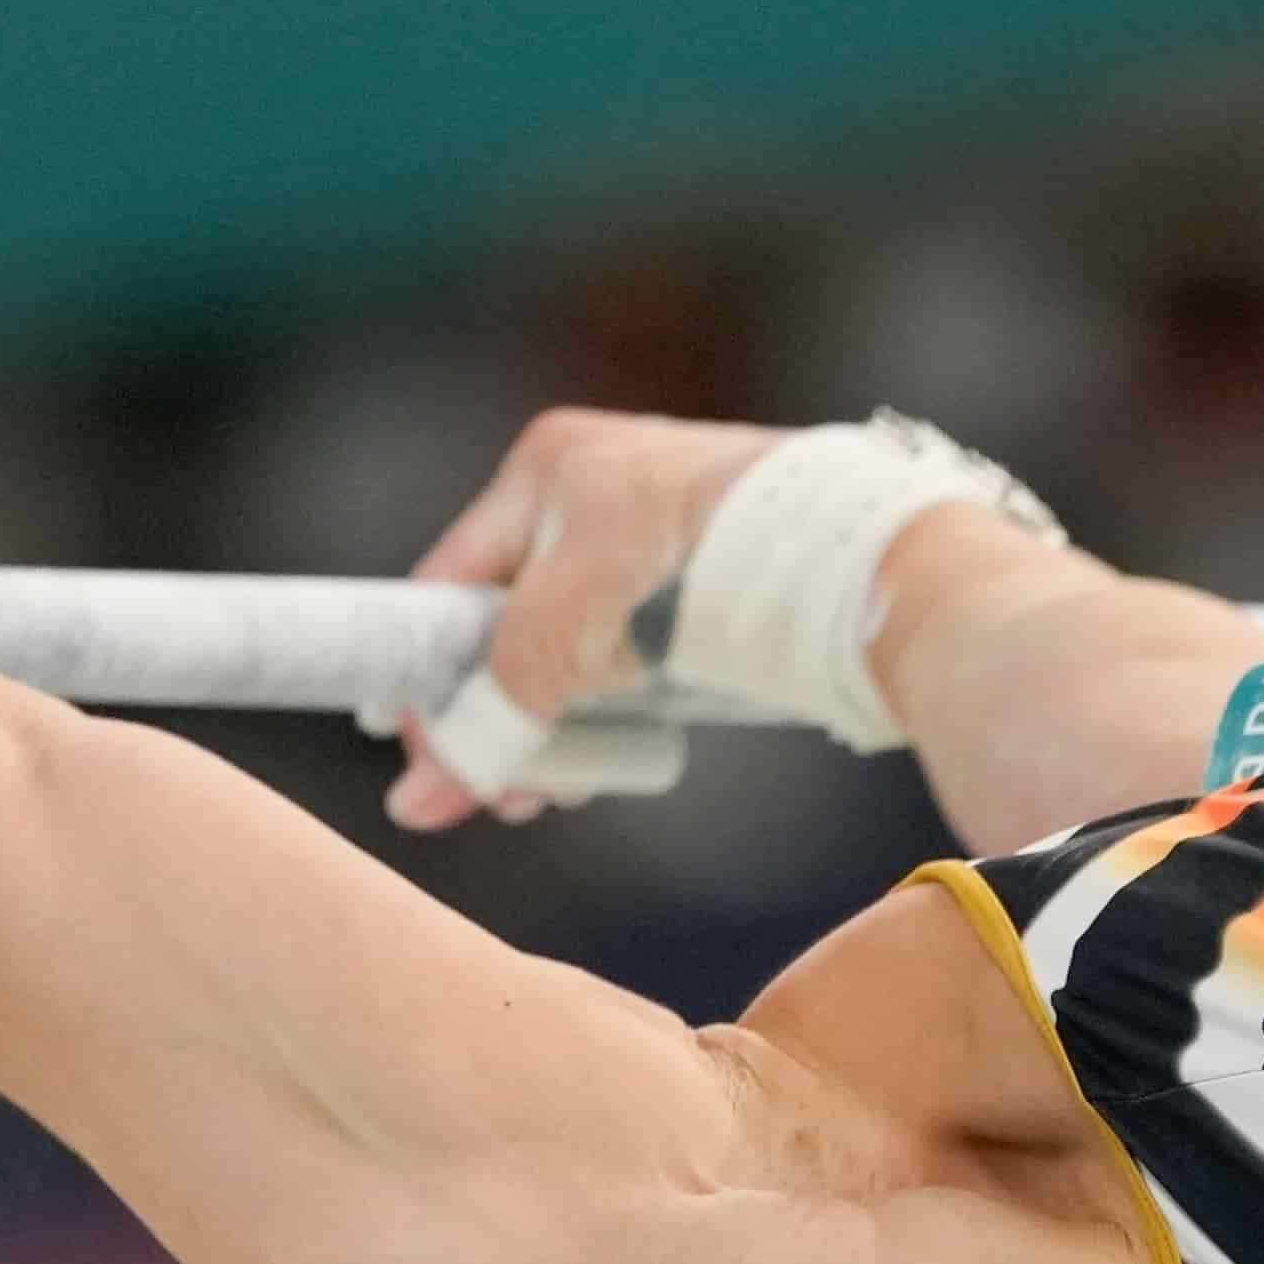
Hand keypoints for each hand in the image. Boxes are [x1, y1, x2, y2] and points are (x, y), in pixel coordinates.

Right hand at [389, 409, 781, 828]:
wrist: (850, 561)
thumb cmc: (696, 565)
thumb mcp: (564, 628)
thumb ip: (493, 705)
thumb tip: (420, 796)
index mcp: (549, 467)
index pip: (451, 580)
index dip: (426, 667)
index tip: (414, 746)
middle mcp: (600, 490)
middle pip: (513, 623)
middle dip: (501, 714)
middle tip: (501, 790)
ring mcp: (660, 538)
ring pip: (576, 650)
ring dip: (557, 727)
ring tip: (558, 788)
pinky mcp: (711, 585)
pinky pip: (635, 658)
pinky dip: (615, 712)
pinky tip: (608, 762)